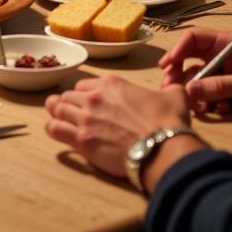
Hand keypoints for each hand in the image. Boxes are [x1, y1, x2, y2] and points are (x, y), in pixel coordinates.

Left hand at [45, 75, 190, 178]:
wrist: (164, 147)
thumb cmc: (169, 122)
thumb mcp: (174, 96)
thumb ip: (171, 88)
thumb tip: (177, 87)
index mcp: (111, 84)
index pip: (85, 85)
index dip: (85, 94)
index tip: (88, 102)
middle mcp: (94, 97)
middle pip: (68, 96)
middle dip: (68, 103)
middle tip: (70, 112)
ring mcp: (85, 118)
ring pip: (57, 109)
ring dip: (56, 113)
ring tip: (57, 117)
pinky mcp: (82, 140)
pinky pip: (55, 129)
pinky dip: (53, 128)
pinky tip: (55, 131)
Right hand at [159, 28, 231, 112]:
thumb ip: (219, 86)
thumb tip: (188, 91)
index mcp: (228, 42)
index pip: (193, 38)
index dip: (177, 50)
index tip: (166, 67)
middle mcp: (223, 52)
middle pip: (191, 58)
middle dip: (181, 75)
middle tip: (171, 90)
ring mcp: (227, 68)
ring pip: (200, 77)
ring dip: (197, 92)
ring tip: (196, 107)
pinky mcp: (231, 83)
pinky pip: (212, 89)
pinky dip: (212, 100)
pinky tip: (219, 109)